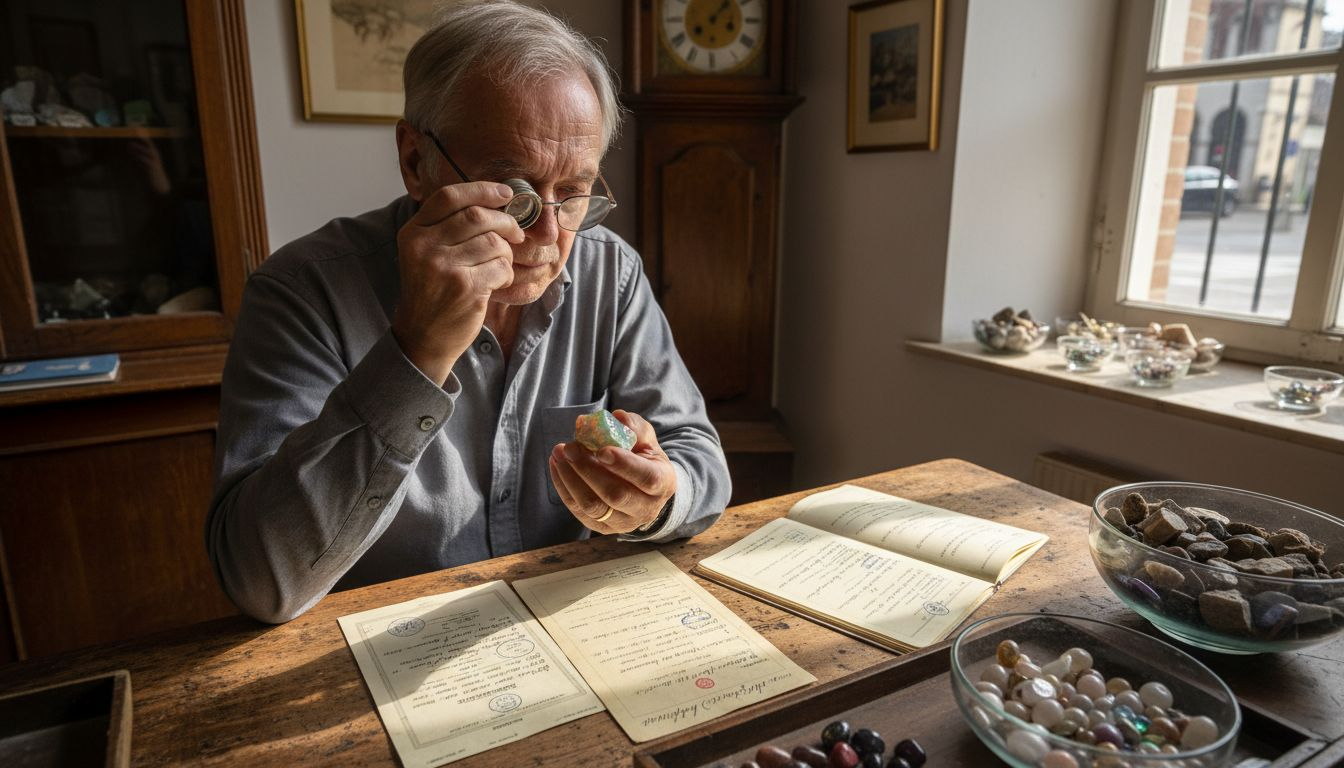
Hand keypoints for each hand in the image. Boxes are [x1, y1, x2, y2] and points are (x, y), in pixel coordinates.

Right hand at [391, 182, 524, 384]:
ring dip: (507, 252)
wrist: (423, 335)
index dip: (483, 190)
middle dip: (506, 222)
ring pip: (494, 242)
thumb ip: (448, 226)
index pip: (450, 196)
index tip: (506, 193)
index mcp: (413, 232)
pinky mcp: (465, 288)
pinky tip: (497, 282)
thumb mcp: (425, 253)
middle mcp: (425, 246)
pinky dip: (507, 273)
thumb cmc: (432, 290)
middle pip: (478, 216)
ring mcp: (444, 267)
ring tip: (500, 264)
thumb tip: (495, 199)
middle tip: (516, 233)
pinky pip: (502, 267)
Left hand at [548, 410, 676, 534]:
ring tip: (559, 454)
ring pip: (592, 506)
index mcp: (663, 483)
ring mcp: (623, 522)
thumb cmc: (643, 457)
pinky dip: (564, 487)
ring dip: (571, 479)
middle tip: (570, 447)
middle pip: (615, 495)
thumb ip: (635, 427)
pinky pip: (578, 510)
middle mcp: (645, 508)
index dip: (624, 465)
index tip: (602, 450)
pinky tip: (557, 465)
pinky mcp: (601, 527)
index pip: (646, 478)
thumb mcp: (646, 439)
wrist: (643, 488)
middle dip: (588, 469)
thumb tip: (618, 418)